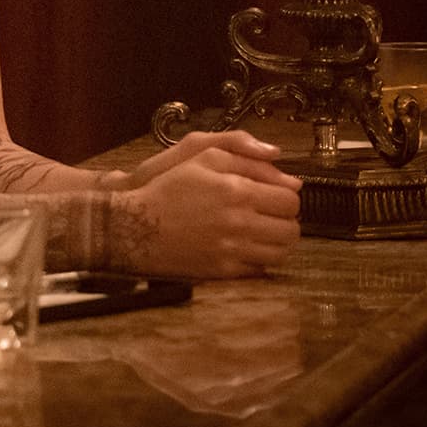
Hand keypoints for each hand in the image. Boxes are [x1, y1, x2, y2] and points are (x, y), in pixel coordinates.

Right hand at [114, 138, 301, 278]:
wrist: (135, 226)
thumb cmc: (167, 188)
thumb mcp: (201, 156)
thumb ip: (245, 155)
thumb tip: (286, 171)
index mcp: (237, 190)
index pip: (290, 200)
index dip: (285, 197)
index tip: (272, 197)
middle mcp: (240, 222)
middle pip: (291, 229)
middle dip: (283, 221)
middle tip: (267, 216)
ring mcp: (233, 249)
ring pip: (280, 252)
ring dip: (275, 242)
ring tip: (258, 233)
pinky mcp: (224, 270)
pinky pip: (260, 269)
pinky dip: (258, 260)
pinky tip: (243, 248)